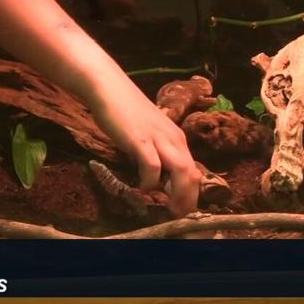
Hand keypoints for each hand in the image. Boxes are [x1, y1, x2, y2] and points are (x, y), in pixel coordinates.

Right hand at [86, 79, 200, 215]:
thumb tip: (156, 176)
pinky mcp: (141, 139)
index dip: (191, 193)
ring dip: (178, 194)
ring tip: (168, 209)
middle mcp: (174, 139)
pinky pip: (153, 166)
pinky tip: (141, 188)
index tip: (182, 209)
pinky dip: (150, 182)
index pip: (194, 170)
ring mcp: (158, 138)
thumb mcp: (148, 132)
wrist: (109, 87)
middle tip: (179, 215)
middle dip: (189, 199)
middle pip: (192, 174)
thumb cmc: (125, 110)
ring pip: (181, 171)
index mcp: (177, 138)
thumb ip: (155, 151)